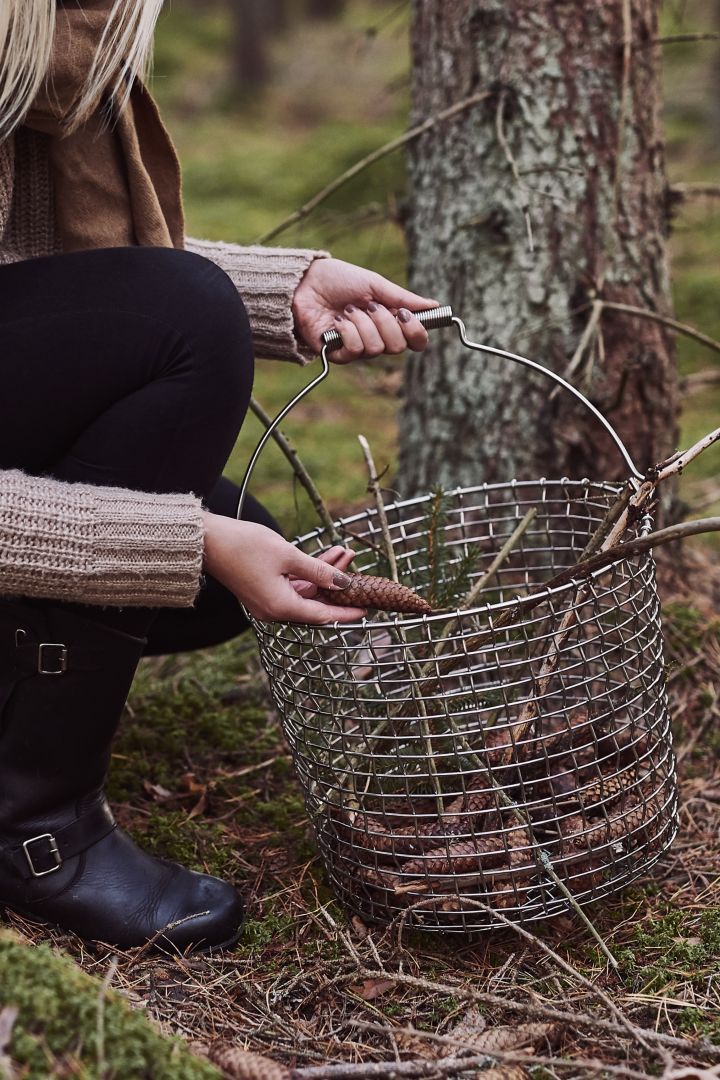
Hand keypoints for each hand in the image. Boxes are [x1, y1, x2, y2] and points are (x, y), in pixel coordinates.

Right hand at [202, 514, 365, 623]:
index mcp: (281, 607)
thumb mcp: (288, 556)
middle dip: (338, 585)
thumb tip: (344, 583)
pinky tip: (325, 557)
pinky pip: (293, 586)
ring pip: (306, 591)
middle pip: (316, 602)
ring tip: (344, 553)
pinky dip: (309, 574)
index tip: (366, 609)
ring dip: (325, 574)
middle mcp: (274, 610)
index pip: (323, 615)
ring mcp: (268, 601)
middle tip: (357, 567)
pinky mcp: (263, 590)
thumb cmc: (244, 547)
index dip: (346, 612)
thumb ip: (319, 571)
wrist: (207, 541)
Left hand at [292, 257, 438, 363]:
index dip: (416, 332)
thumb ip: (403, 298)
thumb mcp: (375, 285)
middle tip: (369, 306)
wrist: (305, 283)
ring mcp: (357, 347)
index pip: (415, 340)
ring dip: (363, 324)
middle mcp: (377, 337)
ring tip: (348, 310)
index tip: (407, 315)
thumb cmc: (338, 280)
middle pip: (397, 347)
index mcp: (390, 320)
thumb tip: (433, 305)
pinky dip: (348, 332)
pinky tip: (337, 321)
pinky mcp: (338, 354)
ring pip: (376, 349)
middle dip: (385, 323)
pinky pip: (355, 351)